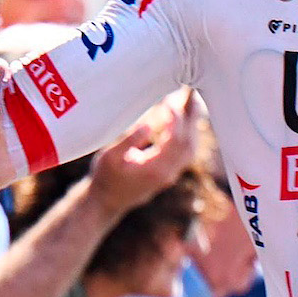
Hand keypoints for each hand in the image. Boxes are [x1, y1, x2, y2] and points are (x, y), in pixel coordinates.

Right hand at [86, 92, 197, 216]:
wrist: (107, 202)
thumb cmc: (105, 177)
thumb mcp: (110, 157)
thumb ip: (129, 140)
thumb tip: (148, 124)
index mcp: (155, 169)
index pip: (175, 140)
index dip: (175, 119)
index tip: (169, 102)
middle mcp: (168, 173)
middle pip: (189, 143)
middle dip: (190, 118)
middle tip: (190, 95)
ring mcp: (170, 175)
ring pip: (190, 148)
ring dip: (191, 126)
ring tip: (189, 104)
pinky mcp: (169, 173)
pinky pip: (185, 153)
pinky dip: (187, 135)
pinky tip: (183, 120)